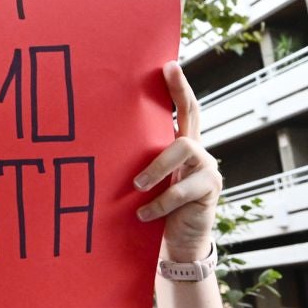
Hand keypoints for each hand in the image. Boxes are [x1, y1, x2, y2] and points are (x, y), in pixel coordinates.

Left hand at [135, 61, 220, 263]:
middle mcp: (197, 151)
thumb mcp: (146, 184)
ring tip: (137, 186)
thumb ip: (136, 165)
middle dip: (181, 89)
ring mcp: (207, 168)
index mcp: (180, 146)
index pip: (182, 110)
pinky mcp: (210, 189)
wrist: (179, 244)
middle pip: (193, 113)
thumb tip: (97, 146)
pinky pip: (182, 190)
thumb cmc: (155, 210)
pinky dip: (159, 203)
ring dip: (157, 167)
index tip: (167, 63)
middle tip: (169, 70)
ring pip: (184, 148)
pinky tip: (143, 214)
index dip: (177, 87)